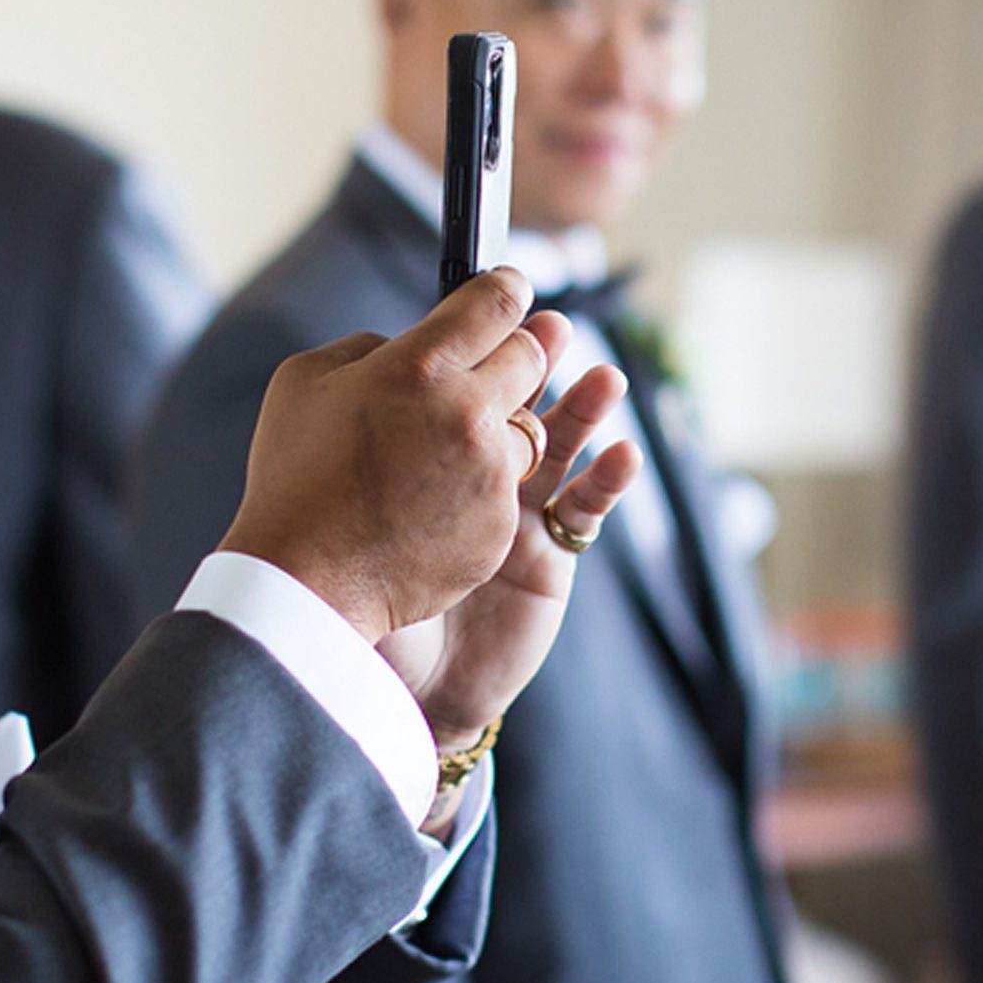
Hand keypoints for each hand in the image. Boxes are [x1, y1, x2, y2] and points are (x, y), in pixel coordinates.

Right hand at [217, 270, 565, 648]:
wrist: (306, 579)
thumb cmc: (295, 477)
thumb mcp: (305, 381)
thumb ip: (367, 347)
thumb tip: (404, 345)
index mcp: (420, 366)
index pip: (497, 302)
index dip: (506, 289)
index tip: (509, 289)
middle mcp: (469, 413)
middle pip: (530, 357)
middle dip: (516, 352)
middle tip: (494, 361)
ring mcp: (491, 473)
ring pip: (528, 429)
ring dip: (496, 429)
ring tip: (447, 450)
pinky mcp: (500, 525)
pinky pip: (508, 490)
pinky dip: (480, 489)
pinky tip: (435, 502)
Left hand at [378, 358, 640, 758]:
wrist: (383, 682)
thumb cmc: (359, 595)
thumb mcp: (360, 504)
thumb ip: (383, 438)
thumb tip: (384, 356)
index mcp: (423, 452)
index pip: (460, 382)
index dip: (483, 343)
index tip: (498, 300)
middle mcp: (470, 474)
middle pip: (516, 403)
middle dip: (538, 362)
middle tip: (552, 329)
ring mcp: (513, 513)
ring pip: (558, 445)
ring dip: (585, 409)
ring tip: (606, 380)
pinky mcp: (548, 558)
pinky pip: (585, 511)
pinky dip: (608, 480)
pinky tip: (623, 455)